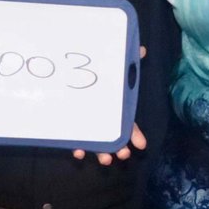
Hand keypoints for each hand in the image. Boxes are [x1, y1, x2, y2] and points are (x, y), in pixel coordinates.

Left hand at [73, 46, 147, 164]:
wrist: (67, 72)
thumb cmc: (94, 73)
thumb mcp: (111, 66)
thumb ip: (126, 60)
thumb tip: (142, 48)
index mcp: (114, 108)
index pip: (128, 123)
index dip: (135, 134)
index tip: (142, 145)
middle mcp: (102, 118)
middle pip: (115, 136)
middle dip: (120, 147)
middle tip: (123, 154)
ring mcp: (88, 124)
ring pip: (98, 143)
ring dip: (102, 153)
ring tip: (106, 160)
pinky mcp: (72, 127)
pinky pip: (76, 141)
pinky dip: (78, 148)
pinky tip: (78, 152)